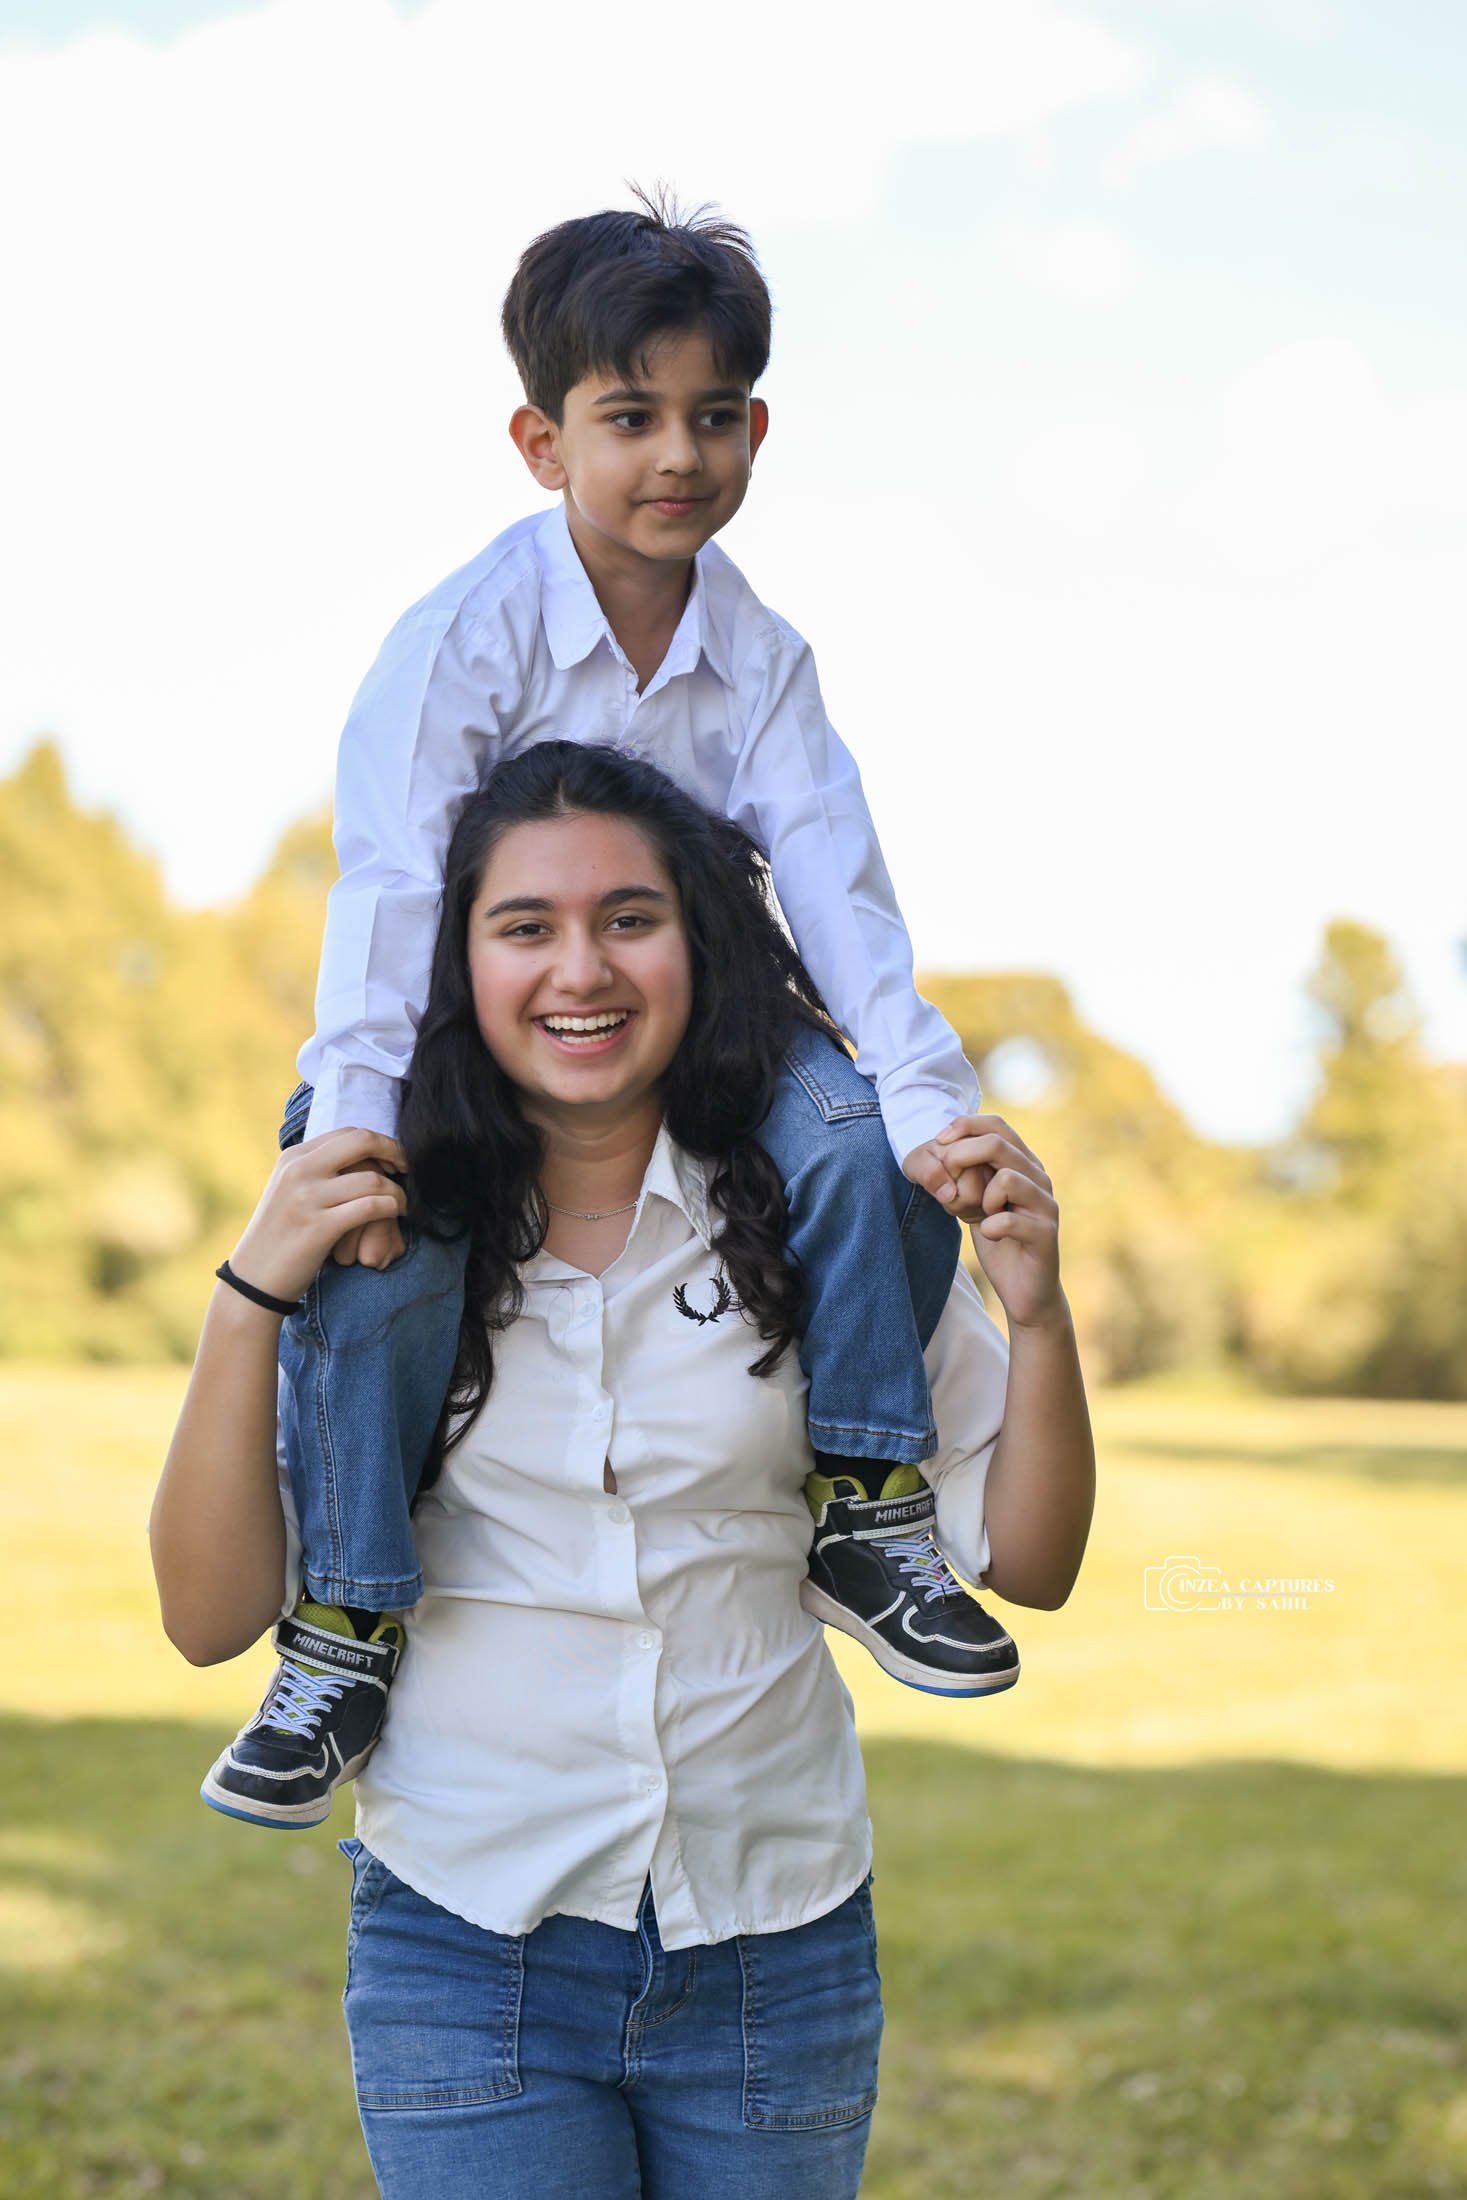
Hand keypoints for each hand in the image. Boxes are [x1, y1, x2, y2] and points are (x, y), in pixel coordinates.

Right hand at [226, 1129, 408, 1305]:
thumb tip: (360, 1157)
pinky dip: (391, 1208)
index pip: (347, 1133)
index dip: (379, 1141)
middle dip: (394, 1151)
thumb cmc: (278, 1236)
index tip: (393, 1159)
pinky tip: (395, 1215)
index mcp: (292, 1158)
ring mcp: (307, 1198)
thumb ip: (316, 1170)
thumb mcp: (288, 1191)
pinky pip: (371, 1207)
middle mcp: (298, 1171)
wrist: (253, 1280)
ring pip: (373, 1178)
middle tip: (408, 1168)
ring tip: (401, 1204)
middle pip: (362, 1141)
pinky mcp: (320, 1227)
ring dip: (397, 1191)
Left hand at [935, 1113, 1063, 1331]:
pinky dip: (989, 1228)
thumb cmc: (1000, 1243)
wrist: (1026, 1292)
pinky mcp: (1046, 1233)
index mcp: (1024, 1165)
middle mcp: (1039, 1178)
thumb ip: (968, 1176)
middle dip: (961, 1157)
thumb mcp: (977, 1202)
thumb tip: (940, 1149)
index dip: (964, 1125)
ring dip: (980, 1197)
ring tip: (980, 1215)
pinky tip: (991, 1237)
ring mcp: (1046, 1204)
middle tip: (948, 1183)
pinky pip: (1007, 1220)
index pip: (997, 1124)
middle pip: (998, 1143)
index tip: (938, 1142)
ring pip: (1007, 1178)